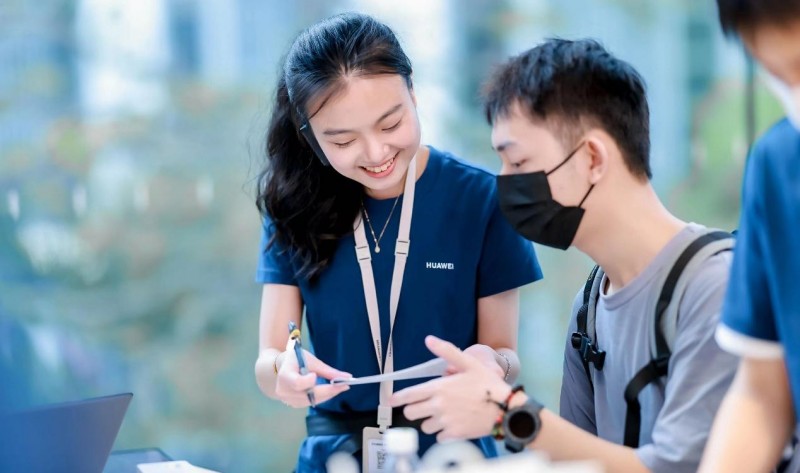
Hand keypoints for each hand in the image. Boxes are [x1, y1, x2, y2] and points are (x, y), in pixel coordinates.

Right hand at [275, 348, 351, 407]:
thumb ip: (327, 370)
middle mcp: (284, 391)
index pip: (297, 383)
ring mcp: (288, 400)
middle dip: (328, 391)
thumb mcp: (309, 360)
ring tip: (341, 387)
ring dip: (328, 395)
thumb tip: (347, 377)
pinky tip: (331, 391)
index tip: (316, 376)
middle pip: (308, 395)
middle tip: (345, 385)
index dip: (308, 382)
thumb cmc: (296, 360)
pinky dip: (322, 397)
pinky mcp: (294, 404)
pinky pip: (311, 402)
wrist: (281, 368)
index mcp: (285, 376)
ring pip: (312, 401)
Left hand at [391, 336, 511, 440]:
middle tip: (423, 406)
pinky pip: (439, 437)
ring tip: (443, 414)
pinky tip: (452, 424)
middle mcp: (438, 406)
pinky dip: (443, 433)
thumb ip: (447, 351)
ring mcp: (445, 422)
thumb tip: (429, 339)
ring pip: (424, 426)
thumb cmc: (488, 384)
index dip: (397, 398)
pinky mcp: (454, 435)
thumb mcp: (469, 363)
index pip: (409, 395)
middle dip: (414, 409)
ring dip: (430, 421)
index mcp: (439, 387)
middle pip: (411, 413)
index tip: (391, 400)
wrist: (505, 409)